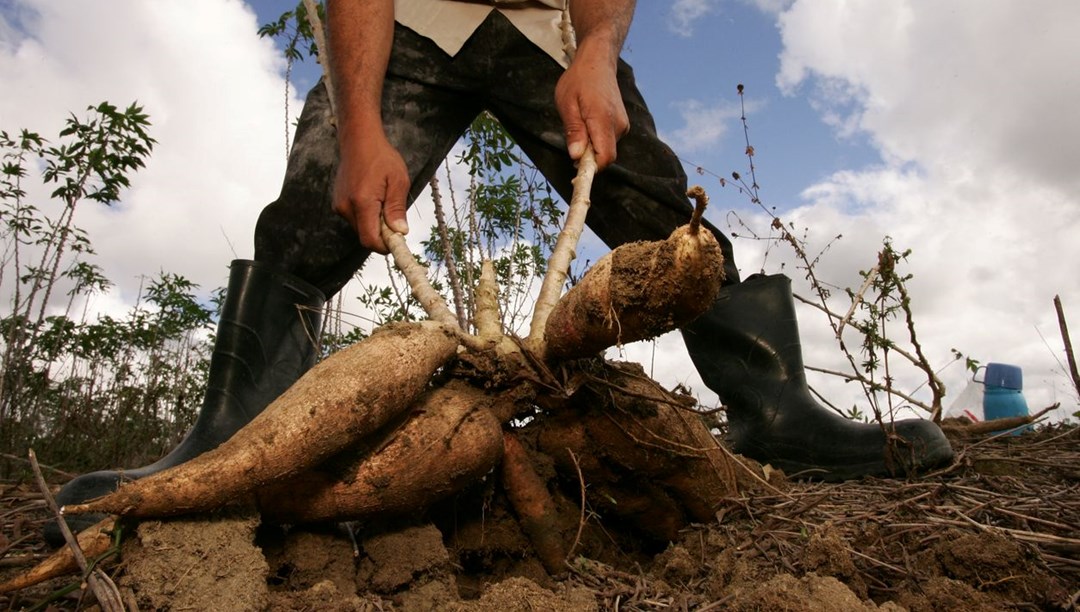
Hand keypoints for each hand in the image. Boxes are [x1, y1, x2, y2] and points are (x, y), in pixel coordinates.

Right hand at [332, 135, 409, 253]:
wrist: (359, 140)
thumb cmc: (381, 157)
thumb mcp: (398, 180)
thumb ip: (397, 208)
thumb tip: (400, 232)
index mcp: (362, 202)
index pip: (370, 240)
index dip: (385, 246)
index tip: (398, 240)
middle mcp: (346, 207)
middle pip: (365, 236)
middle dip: (381, 233)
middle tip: (394, 215)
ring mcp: (339, 205)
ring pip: (360, 227)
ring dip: (374, 223)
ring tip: (383, 200)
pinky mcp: (338, 203)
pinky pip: (355, 218)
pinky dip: (366, 215)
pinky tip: (373, 196)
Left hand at [554, 50, 628, 168]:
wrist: (598, 62)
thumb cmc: (579, 80)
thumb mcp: (567, 104)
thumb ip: (574, 131)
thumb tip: (576, 156)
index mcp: (604, 120)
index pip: (605, 158)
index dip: (590, 167)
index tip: (575, 166)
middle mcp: (619, 125)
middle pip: (605, 156)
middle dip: (588, 157)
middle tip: (572, 141)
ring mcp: (623, 125)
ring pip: (606, 149)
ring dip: (591, 146)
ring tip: (580, 124)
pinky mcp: (622, 124)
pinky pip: (608, 141)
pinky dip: (597, 139)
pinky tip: (588, 123)